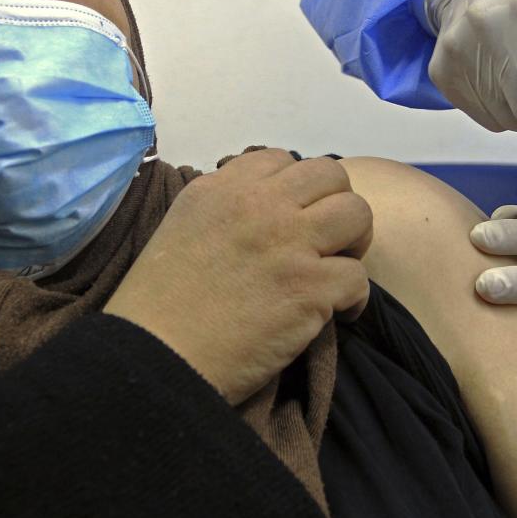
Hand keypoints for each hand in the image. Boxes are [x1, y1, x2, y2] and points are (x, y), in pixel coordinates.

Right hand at [105, 150, 372, 404]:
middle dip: (336, 205)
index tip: (294, 218)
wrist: (157, 357)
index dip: (297, 189)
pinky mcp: (310, 287)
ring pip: (357, 214)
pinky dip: (356, 299)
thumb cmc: (159, 305)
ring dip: (355, 241)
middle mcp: (260, 204)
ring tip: (337, 268)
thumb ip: (225, 208)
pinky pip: (359, 277)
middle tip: (327, 241)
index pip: (283, 160)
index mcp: (222, 188)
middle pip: (331, 175)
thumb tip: (267, 207)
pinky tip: (341, 313)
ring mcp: (289, 243)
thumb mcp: (183, 227)